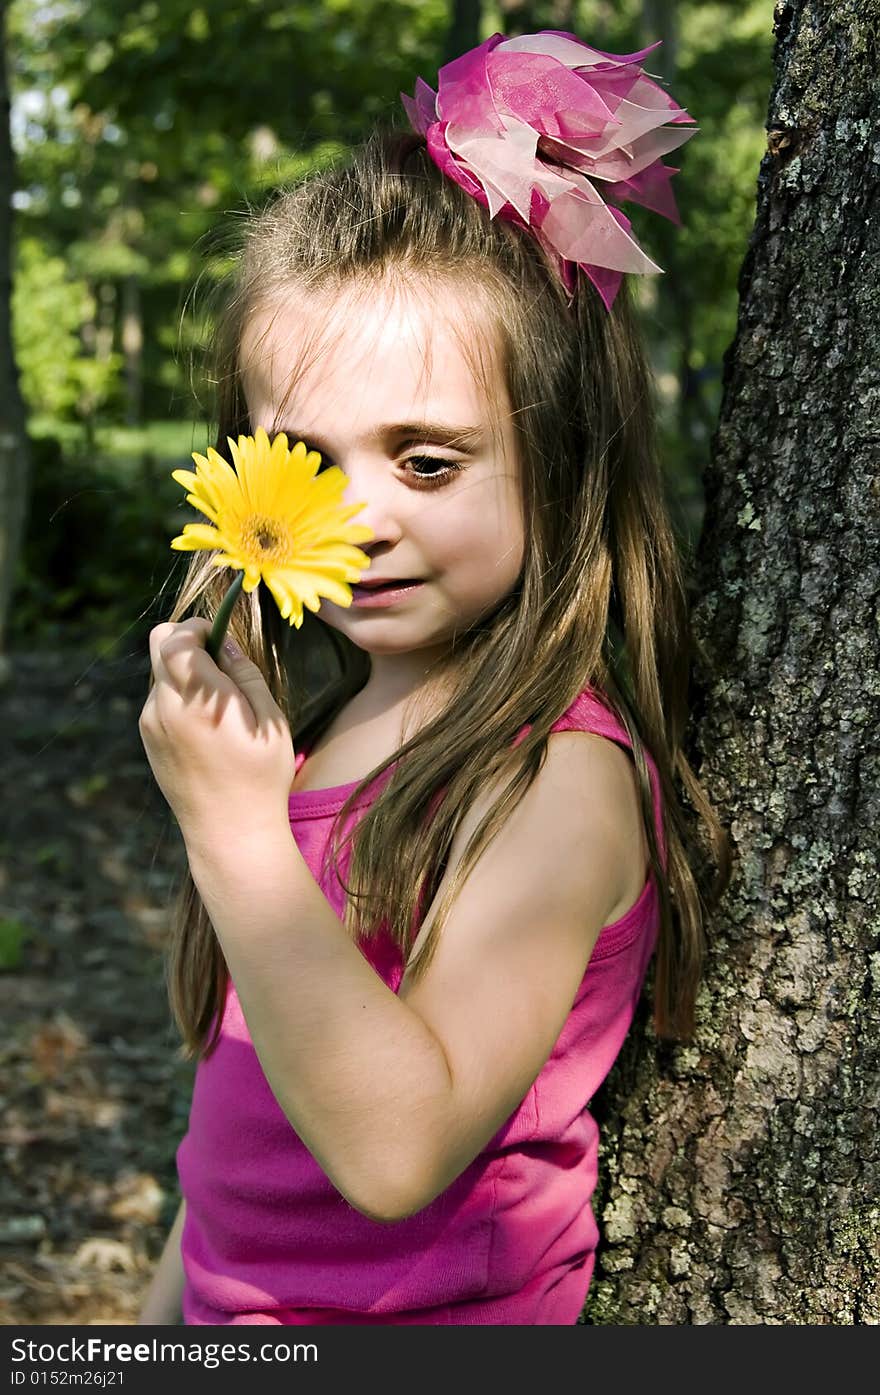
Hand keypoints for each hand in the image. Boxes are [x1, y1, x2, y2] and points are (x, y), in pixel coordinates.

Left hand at [138, 618, 295, 848]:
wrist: (229, 832)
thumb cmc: (260, 778)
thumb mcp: (271, 723)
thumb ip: (246, 675)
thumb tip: (225, 643)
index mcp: (200, 702)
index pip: (177, 638)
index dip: (198, 627)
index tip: (220, 636)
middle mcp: (166, 709)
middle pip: (159, 645)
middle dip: (186, 639)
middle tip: (217, 658)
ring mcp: (151, 724)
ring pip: (159, 671)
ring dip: (183, 670)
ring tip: (217, 701)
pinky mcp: (148, 738)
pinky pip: (158, 698)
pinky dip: (177, 695)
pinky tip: (205, 724)